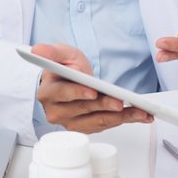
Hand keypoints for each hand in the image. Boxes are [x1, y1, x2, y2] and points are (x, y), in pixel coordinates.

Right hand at [32, 43, 152, 133]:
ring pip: (97, 121)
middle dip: (104, 106)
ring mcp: (70, 123)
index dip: (78, 93)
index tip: (93, 91)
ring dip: (121, 118)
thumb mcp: (60, 53)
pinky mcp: (85, 128)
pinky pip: (105, 126)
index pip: (62, 94)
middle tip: (121, 102)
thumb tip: (37, 49)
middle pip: (83, 110)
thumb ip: (51, 51)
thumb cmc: (64, 68)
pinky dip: (123, 121)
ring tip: (140, 112)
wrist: (69, 81)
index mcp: (47, 93)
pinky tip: (139, 116)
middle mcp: (56, 112)